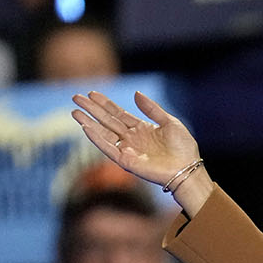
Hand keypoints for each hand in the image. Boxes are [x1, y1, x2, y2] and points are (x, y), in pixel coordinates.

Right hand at [71, 90, 214, 214]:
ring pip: (103, 133)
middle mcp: (131, 138)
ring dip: (88, 123)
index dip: (105, 103)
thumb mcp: (170, 122)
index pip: (118, 113)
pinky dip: (97, 139)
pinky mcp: (126, 161)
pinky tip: (86, 128)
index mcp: (141, 128)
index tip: (92, 93)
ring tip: (75, 112)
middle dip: (92, 109)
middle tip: (76, 97)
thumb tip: (136, 93)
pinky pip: (108, 149)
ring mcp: (127, 149)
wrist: (188, 169)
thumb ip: (152, 109)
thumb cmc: (184, 148)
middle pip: (107, 121)